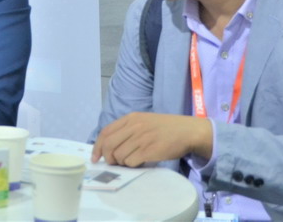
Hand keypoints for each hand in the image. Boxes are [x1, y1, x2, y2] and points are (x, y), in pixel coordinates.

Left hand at [91, 112, 212, 166]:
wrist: (187, 131)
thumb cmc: (165, 127)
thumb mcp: (144, 121)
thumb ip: (128, 129)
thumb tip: (110, 147)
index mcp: (131, 118)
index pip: (106, 132)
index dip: (97, 146)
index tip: (96, 157)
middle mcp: (134, 126)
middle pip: (109, 145)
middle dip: (107, 157)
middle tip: (113, 163)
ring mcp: (141, 138)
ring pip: (119, 155)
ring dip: (121, 162)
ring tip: (131, 160)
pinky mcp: (149, 150)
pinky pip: (131, 162)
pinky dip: (132, 165)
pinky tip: (140, 162)